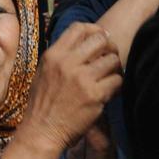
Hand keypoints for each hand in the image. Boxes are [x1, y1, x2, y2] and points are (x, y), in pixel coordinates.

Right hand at [17, 24, 121, 156]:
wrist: (42, 131)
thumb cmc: (42, 104)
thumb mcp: (43, 72)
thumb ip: (60, 57)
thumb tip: (82, 44)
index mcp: (53, 55)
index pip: (79, 28)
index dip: (94, 30)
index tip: (100, 38)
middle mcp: (67, 63)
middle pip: (100, 39)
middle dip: (110, 47)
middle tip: (110, 58)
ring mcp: (82, 79)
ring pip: (112, 60)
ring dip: (115, 67)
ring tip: (110, 76)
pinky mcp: (95, 95)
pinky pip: (117, 80)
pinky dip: (116, 85)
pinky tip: (110, 91)